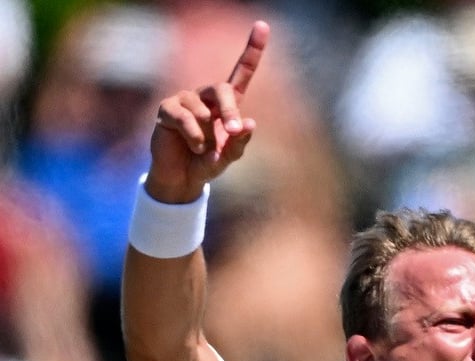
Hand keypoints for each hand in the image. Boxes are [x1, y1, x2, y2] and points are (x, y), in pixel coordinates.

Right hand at [146, 20, 268, 201]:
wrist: (182, 178)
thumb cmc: (208, 163)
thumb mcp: (228, 157)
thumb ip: (240, 143)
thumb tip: (249, 123)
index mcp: (227, 103)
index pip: (242, 72)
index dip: (252, 49)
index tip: (263, 25)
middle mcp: (206, 97)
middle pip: (222, 89)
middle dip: (230, 110)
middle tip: (234, 129)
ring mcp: (185, 100)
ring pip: (203, 109)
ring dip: (208, 133)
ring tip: (204, 148)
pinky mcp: (167, 109)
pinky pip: (184, 118)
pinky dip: (194, 137)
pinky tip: (195, 146)